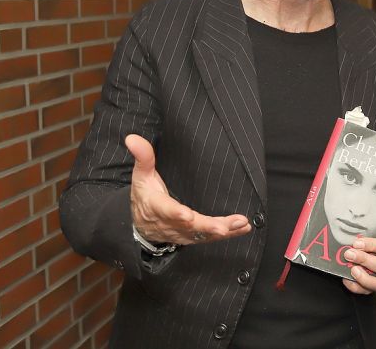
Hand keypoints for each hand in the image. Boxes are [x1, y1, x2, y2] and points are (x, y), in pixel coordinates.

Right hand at [127, 134, 251, 245]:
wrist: (143, 225)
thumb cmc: (145, 196)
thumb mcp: (141, 176)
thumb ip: (143, 158)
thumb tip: (132, 138)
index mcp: (157, 207)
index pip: (166, 210)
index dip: (176, 214)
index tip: (187, 216)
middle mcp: (171, 223)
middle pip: (189, 226)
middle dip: (207, 226)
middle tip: (222, 227)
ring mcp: (183, 232)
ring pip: (203, 234)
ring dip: (223, 230)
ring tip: (240, 224)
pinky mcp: (194, 236)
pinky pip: (211, 237)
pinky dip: (228, 234)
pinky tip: (243, 228)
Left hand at [341, 229, 375, 294]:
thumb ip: (372, 227)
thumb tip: (353, 224)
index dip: (373, 246)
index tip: (357, 243)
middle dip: (364, 260)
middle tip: (349, 254)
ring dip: (363, 277)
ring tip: (351, 269)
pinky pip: (368, 291)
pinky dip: (356, 287)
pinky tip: (346, 278)